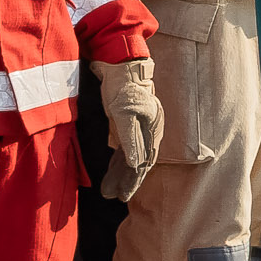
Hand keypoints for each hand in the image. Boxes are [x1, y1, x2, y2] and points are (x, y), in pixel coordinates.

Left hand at [93, 56, 163, 200]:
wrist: (120, 64)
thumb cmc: (122, 86)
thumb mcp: (122, 111)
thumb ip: (130, 138)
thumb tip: (136, 163)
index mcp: (151, 129)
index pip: (143, 162)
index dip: (133, 180)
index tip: (123, 195)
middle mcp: (149, 131)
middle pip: (139, 162)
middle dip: (126, 181)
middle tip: (113, 196)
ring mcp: (140, 127)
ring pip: (131, 156)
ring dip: (121, 174)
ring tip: (109, 190)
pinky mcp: (129, 123)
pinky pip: (125, 147)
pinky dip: (118, 161)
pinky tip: (114, 171)